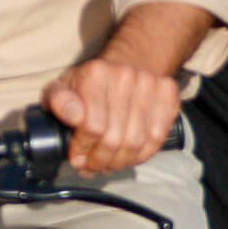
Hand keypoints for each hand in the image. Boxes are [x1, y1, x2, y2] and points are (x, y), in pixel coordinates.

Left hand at [42, 55, 181, 177]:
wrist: (128, 62)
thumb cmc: (90, 83)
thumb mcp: (63, 87)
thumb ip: (58, 101)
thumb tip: (72, 116)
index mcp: (96, 74)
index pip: (92, 126)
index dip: (83, 149)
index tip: (77, 158)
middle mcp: (125, 76)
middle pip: (114, 138)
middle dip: (100, 161)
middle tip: (93, 167)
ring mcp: (150, 85)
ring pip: (136, 143)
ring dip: (120, 162)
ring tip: (109, 165)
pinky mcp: (169, 95)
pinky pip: (157, 138)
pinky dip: (142, 155)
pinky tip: (129, 157)